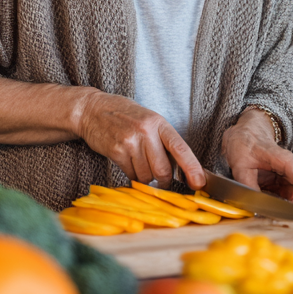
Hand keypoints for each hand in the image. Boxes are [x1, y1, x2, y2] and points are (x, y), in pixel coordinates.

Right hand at [74, 89, 204, 189]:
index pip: (180, 148)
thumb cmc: (124, 116)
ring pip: (146, 176)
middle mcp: (146, 131)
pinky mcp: (116, 151)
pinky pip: (131, 175)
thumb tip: (179, 168)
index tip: (199, 183)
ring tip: (140, 163)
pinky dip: (132, 175)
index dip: (192, 168)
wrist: (92, 110)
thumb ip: (163, 140)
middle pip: (163, 170)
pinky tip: (128, 163)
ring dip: (146, 178)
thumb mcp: (149, 120)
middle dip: (164, 181)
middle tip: (162, 180)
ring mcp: (130, 141)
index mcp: (159, 123)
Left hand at [221, 108, 292, 206]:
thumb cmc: (245, 144)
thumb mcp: (240, 165)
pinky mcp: (287, 182)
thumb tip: (255, 205)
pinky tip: (281, 208)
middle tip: (289, 212)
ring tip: (285, 211)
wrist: (246, 135)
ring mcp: (291, 175)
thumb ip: (248, 185)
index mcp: (284, 159)